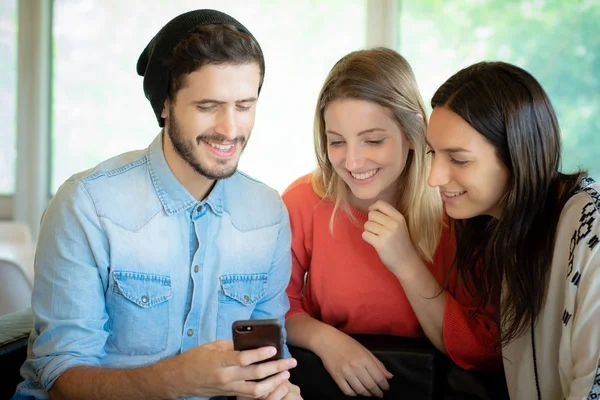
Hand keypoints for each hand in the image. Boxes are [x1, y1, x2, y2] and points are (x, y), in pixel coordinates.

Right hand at [161, 340, 296, 398]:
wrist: (179, 379)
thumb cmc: (194, 359)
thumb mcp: (211, 346)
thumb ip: (231, 344)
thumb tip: (250, 341)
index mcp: (220, 361)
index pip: (244, 358)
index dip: (261, 354)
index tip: (274, 348)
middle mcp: (226, 376)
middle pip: (256, 374)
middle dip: (276, 368)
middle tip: (290, 362)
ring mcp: (228, 388)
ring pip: (256, 390)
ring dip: (274, 382)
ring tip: (286, 375)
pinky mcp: (229, 394)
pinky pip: (250, 395)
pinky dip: (264, 390)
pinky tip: (273, 384)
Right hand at [316, 328, 391, 396]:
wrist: (327, 341)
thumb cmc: (347, 343)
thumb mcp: (364, 350)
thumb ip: (378, 363)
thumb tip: (389, 376)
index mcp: (364, 358)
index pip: (378, 377)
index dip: (384, 385)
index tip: (386, 388)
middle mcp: (355, 366)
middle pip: (370, 385)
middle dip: (377, 392)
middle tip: (379, 394)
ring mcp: (345, 373)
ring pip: (360, 390)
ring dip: (367, 394)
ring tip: (369, 393)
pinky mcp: (336, 377)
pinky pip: (347, 391)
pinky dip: (354, 394)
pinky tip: (357, 391)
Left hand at [362, 200, 419, 274]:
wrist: (406, 262)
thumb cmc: (401, 243)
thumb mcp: (399, 226)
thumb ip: (388, 217)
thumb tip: (371, 209)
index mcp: (398, 217)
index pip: (381, 203)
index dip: (373, 207)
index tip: (374, 216)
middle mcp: (393, 223)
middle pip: (371, 214)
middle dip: (371, 222)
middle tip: (377, 231)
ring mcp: (386, 233)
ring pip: (367, 224)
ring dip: (369, 231)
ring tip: (377, 237)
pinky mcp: (380, 243)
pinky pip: (365, 234)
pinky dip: (367, 238)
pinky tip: (375, 242)